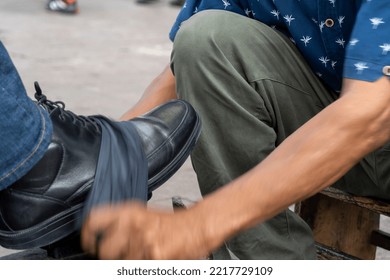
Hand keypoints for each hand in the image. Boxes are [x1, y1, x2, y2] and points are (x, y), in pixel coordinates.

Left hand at [81, 201, 210, 258]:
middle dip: (111, 257)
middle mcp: (133, 224)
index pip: (94, 219)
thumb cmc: (174, 222)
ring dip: (132, 262)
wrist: (198, 226)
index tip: (89, 244)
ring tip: (145, 255)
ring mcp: (143, 241)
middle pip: (104, 250)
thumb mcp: (144, 215)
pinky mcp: (154, 257)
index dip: (86, 235)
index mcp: (129, 211)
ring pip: (121, 263)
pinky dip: (146, 264)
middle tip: (121, 255)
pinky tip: (155, 258)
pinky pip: (139, 268)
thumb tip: (102, 241)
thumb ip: (123, 226)